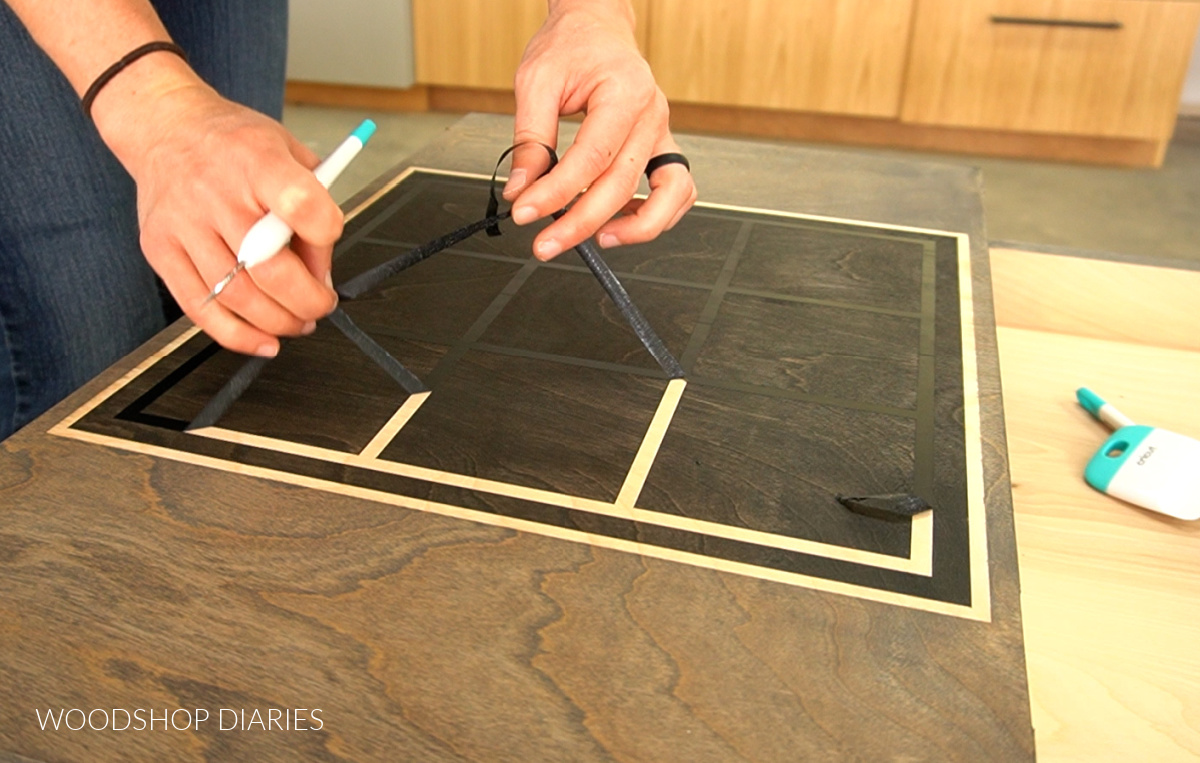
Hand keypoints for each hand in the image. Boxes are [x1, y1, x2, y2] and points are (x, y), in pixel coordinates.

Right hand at [97, 77, 341, 356]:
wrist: (165, 126)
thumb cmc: (235, 143)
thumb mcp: (288, 152)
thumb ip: (315, 207)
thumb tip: (323, 274)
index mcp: (256, 160)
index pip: (299, 203)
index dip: (325, 232)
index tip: (330, 240)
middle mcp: (215, 193)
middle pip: (268, 268)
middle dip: (308, 300)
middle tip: (322, 304)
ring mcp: (183, 224)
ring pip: (237, 296)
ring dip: (279, 322)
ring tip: (298, 321)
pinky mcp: (160, 250)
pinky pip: (201, 308)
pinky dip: (238, 335)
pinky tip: (264, 340)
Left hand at [504, 1, 696, 260]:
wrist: (597, 27)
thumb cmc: (571, 47)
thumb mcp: (536, 81)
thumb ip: (530, 137)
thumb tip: (521, 188)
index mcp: (624, 93)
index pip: (591, 158)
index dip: (556, 193)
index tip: (525, 212)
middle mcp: (651, 116)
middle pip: (622, 185)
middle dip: (581, 223)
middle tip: (545, 245)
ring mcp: (662, 133)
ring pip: (668, 195)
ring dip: (635, 228)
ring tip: (596, 240)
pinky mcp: (661, 147)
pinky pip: (677, 191)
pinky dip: (656, 215)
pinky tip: (620, 224)